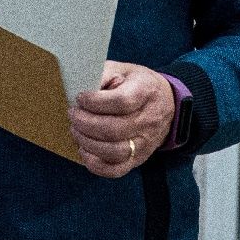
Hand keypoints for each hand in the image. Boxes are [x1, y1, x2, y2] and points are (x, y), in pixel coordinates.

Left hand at [70, 62, 175, 178]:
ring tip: (76, 130)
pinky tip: (84, 150)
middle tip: (73, 114)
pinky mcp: (138, 159)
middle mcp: (148, 120)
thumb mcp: (122, 69)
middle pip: (114, 129)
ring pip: (113, 151)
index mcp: (146, 92)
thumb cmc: (137, 84)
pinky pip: (115, 170)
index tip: (80, 97)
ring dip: (87, 142)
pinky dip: (95, 164)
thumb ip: (102, 74)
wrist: (166, 103)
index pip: (121, 102)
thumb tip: (81, 87)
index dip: (95, 102)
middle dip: (85, 123)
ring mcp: (144, 143)